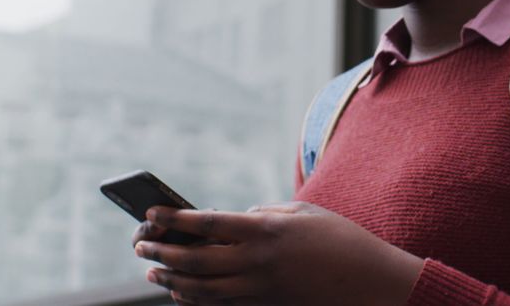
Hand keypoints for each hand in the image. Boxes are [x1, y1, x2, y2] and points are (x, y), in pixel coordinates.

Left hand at [133, 202, 423, 305]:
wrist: (370, 282)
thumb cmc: (341, 239)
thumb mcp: (303, 212)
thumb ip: (265, 213)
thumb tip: (236, 218)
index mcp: (266, 230)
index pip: (208, 224)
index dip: (175, 219)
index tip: (151, 213)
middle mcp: (258, 261)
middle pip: (197, 259)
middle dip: (163, 251)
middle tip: (140, 244)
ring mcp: (260, 288)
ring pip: (203, 288)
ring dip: (173, 278)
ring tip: (153, 269)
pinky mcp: (266, 305)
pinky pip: (221, 304)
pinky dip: (196, 297)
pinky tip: (182, 290)